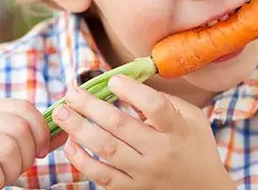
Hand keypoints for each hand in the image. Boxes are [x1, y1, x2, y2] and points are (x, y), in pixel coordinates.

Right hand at [0, 99, 65, 189]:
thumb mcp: (9, 149)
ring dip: (11, 172)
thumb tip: (66, 132)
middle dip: (27, 156)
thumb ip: (33, 139)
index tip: (41, 152)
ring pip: (7, 148)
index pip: (24, 107)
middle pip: (19, 128)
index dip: (41, 131)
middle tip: (15, 171)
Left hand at [51, 75, 235, 189]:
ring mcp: (144, 174)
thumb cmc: (195, 147)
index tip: (112, 80)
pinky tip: (70, 145)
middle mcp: (160, 152)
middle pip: (120, 126)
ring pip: (106, 150)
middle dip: (90, 106)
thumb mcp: (192, 118)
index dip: (131, 90)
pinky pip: (102, 177)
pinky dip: (82, 161)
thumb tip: (130, 83)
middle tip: (71, 92)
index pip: (154, 106)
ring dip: (79, 129)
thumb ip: (165, 100)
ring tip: (62, 113)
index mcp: (177, 130)